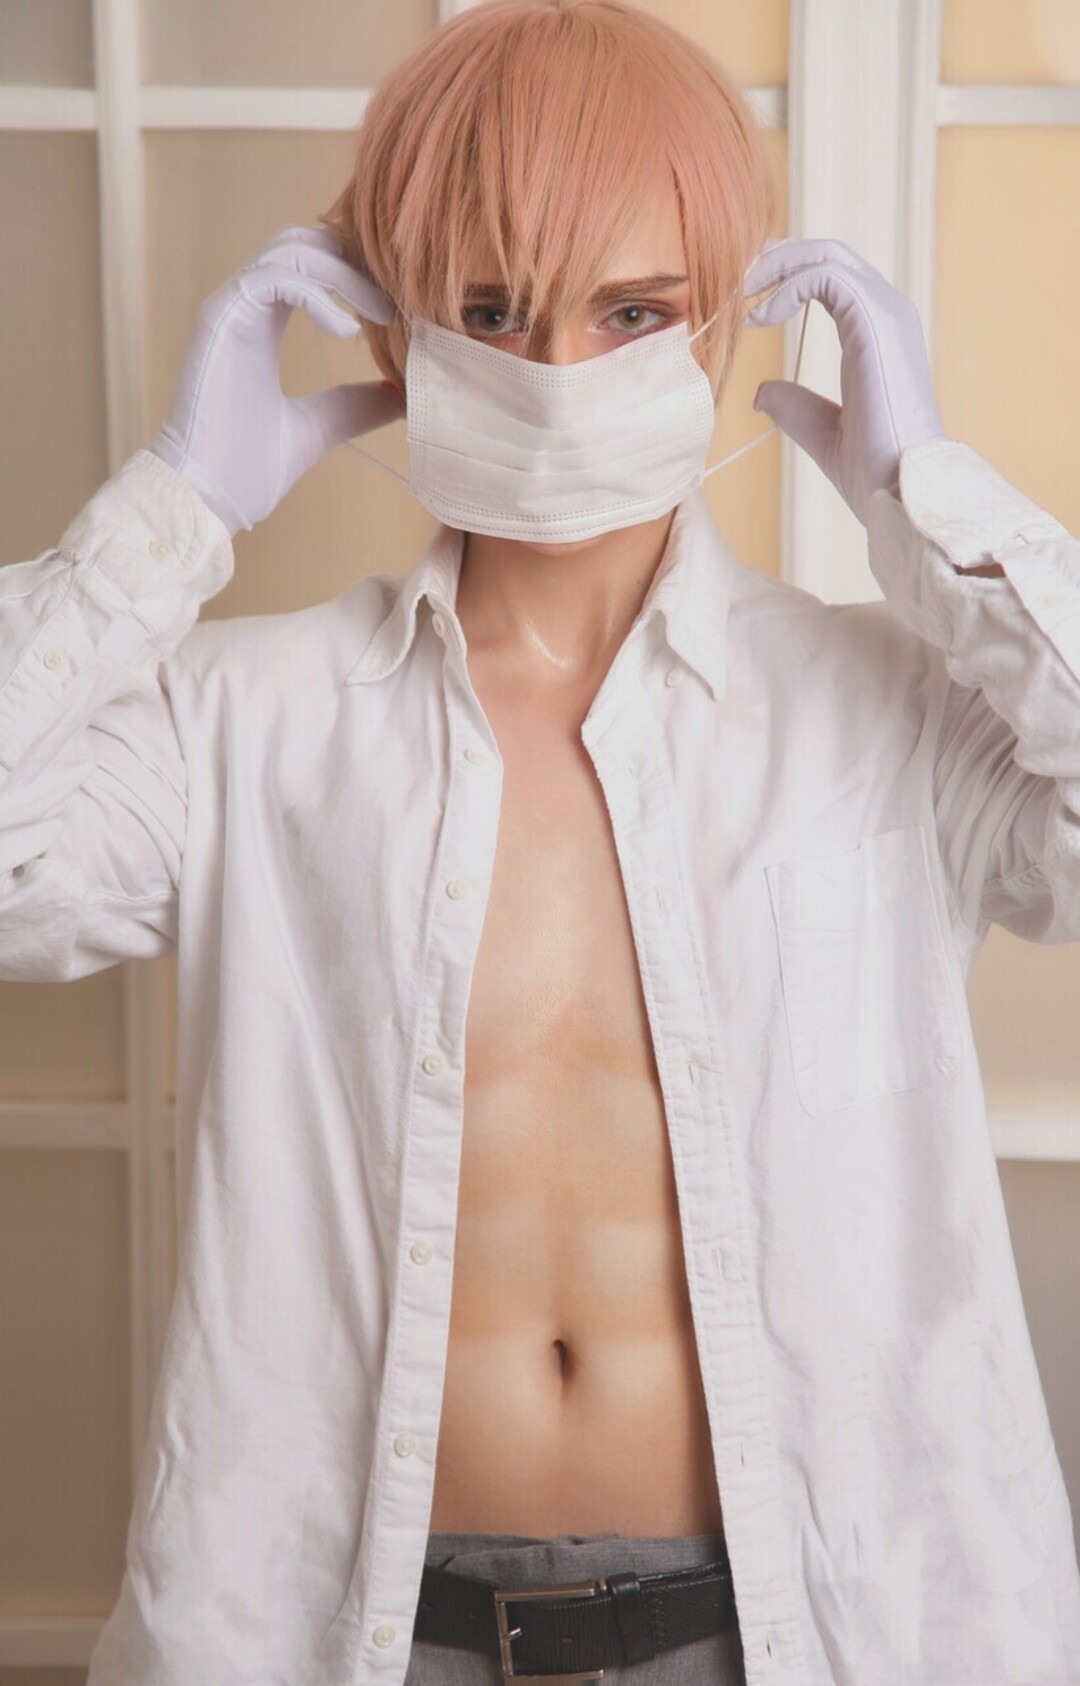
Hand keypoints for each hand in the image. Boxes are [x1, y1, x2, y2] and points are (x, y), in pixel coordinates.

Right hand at [150, 225, 404, 535]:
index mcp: (263, 323)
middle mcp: (245, 306)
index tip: (399, 305)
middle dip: (354, 259)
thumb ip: (356, 406)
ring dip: (344, 272)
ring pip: (291, 249)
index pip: (310, 264)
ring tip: (382, 312)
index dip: (356, 270)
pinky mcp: (221, 319)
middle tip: (395, 297)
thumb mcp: (320, 428)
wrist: (206, 495)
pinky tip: (349, 332)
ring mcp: (230, 308)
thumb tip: (402, 397)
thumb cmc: (247, 467)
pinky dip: (319, 296)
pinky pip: (275, 278)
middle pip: (302, 239)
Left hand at [742, 237, 945, 526]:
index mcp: (878, 335)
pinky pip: (826, 276)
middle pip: (830, 255)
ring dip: (778, 267)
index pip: (835, 280)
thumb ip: (795, 407)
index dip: (788, 280)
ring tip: (744, 296)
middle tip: (740, 285)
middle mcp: (887, 314)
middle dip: (779, 260)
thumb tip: (760, 393)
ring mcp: (886, 313)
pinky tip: (760, 319)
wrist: (900, 488)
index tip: (750, 309)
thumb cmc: (874, 471)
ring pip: (828, 255)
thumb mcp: (822, 433)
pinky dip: (786, 288)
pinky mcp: (877, 321)